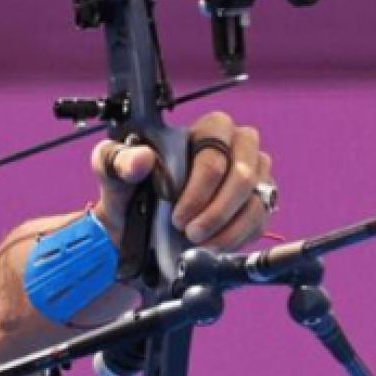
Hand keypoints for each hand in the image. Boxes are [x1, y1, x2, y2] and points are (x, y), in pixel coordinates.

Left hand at [92, 111, 274, 251]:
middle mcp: (239, 147)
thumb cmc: (131, 192)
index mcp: (209, 129)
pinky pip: (260, 221)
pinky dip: (236, 239)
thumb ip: (119, 160)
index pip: (215, 151)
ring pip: (255, 201)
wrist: (138, 230)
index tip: (177, 216)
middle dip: (216, 211)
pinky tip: (214, 246)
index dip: (200, 187)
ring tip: (200, 244)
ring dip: (227, 229)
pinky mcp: (261, 203)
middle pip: (243, 175)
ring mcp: (255, 175)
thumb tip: (141, 158)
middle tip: (191, 233)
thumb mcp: (114, 173)